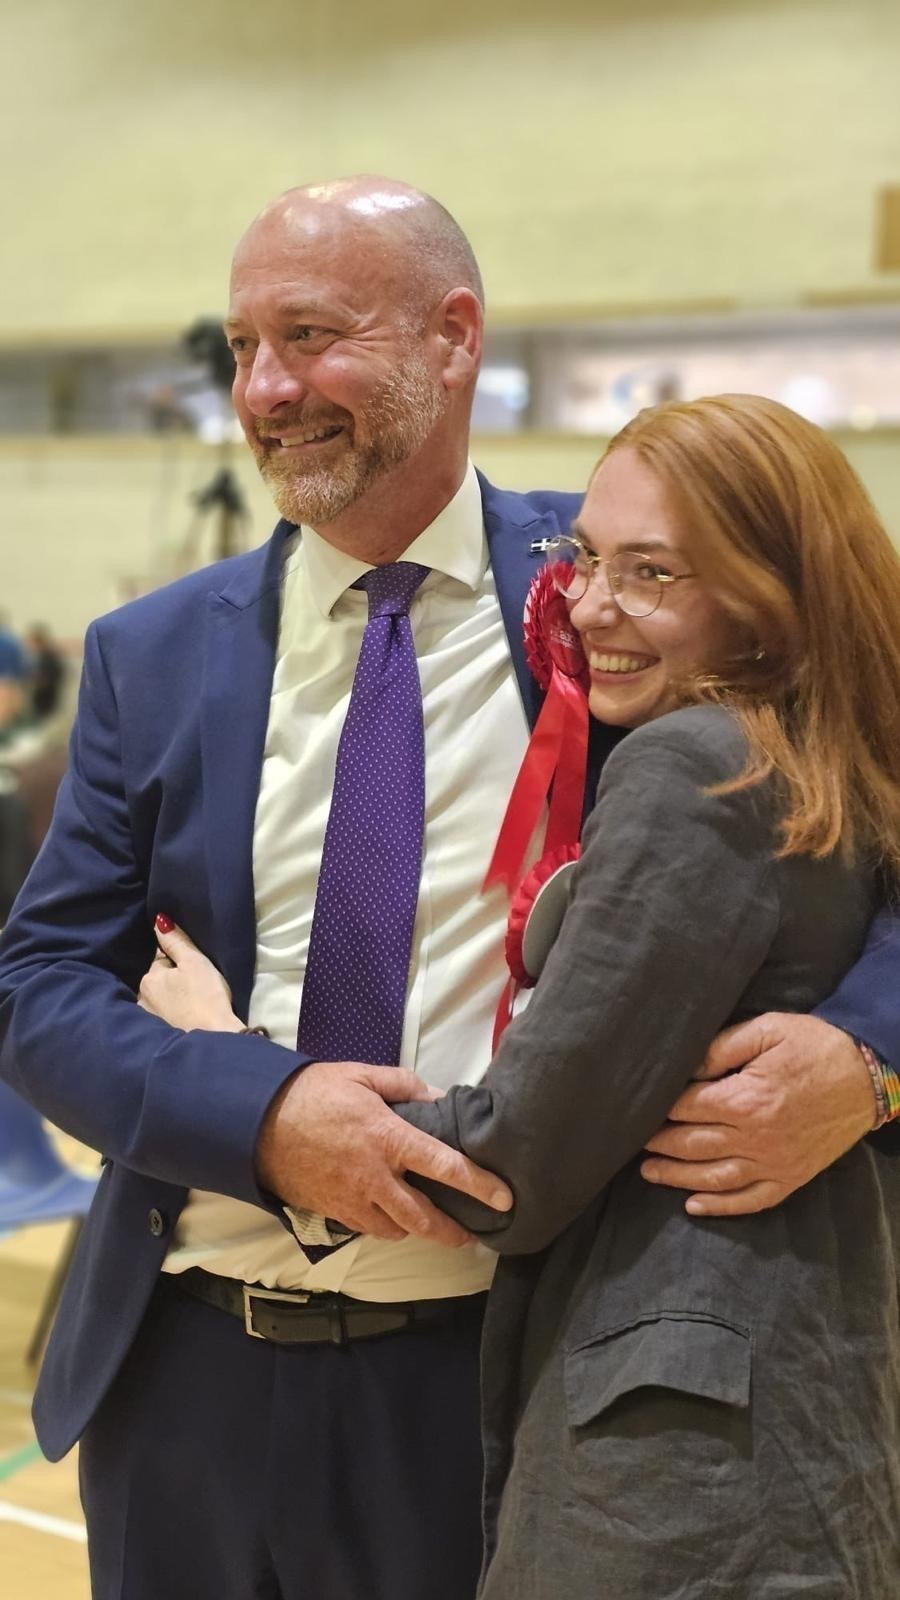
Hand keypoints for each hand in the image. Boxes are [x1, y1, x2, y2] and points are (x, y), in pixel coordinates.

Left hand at [138, 917, 242, 1031]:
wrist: (214, 1040)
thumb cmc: (207, 997)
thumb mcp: (195, 963)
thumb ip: (176, 941)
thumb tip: (158, 920)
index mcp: (149, 977)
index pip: (160, 959)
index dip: (178, 961)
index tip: (194, 970)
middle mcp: (141, 997)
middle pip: (157, 980)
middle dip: (170, 980)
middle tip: (195, 987)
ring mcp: (147, 1019)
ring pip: (158, 999)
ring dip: (169, 998)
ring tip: (190, 1004)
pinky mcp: (156, 1035)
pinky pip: (161, 1016)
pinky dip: (170, 1015)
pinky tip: (184, 1018)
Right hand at [257, 1061, 512, 1245]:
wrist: (258, 1122)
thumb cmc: (313, 1093)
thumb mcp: (362, 1075)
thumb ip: (405, 1085)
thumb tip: (438, 1097)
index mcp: (389, 1138)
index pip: (446, 1167)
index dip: (480, 1185)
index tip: (505, 1199)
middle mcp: (376, 1177)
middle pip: (425, 1219)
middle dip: (453, 1232)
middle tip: (472, 1235)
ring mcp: (353, 1199)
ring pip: (397, 1231)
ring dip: (417, 1230)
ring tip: (432, 1224)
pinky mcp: (333, 1212)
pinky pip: (368, 1228)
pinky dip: (385, 1226)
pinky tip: (391, 1216)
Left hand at [641, 1014, 876, 1215]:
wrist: (868, 1075)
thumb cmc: (815, 1046)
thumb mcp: (768, 1030)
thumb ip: (722, 1047)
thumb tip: (687, 1067)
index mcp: (746, 1098)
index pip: (688, 1108)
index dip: (661, 1110)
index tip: (641, 1109)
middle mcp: (756, 1137)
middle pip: (694, 1145)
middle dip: (661, 1145)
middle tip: (636, 1143)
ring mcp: (775, 1162)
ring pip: (716, 1178)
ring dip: (678, 1178)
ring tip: (650, 1173)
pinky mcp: (792, 1177)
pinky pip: (752, 1199)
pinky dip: (722, 1206)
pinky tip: (695, 1206)